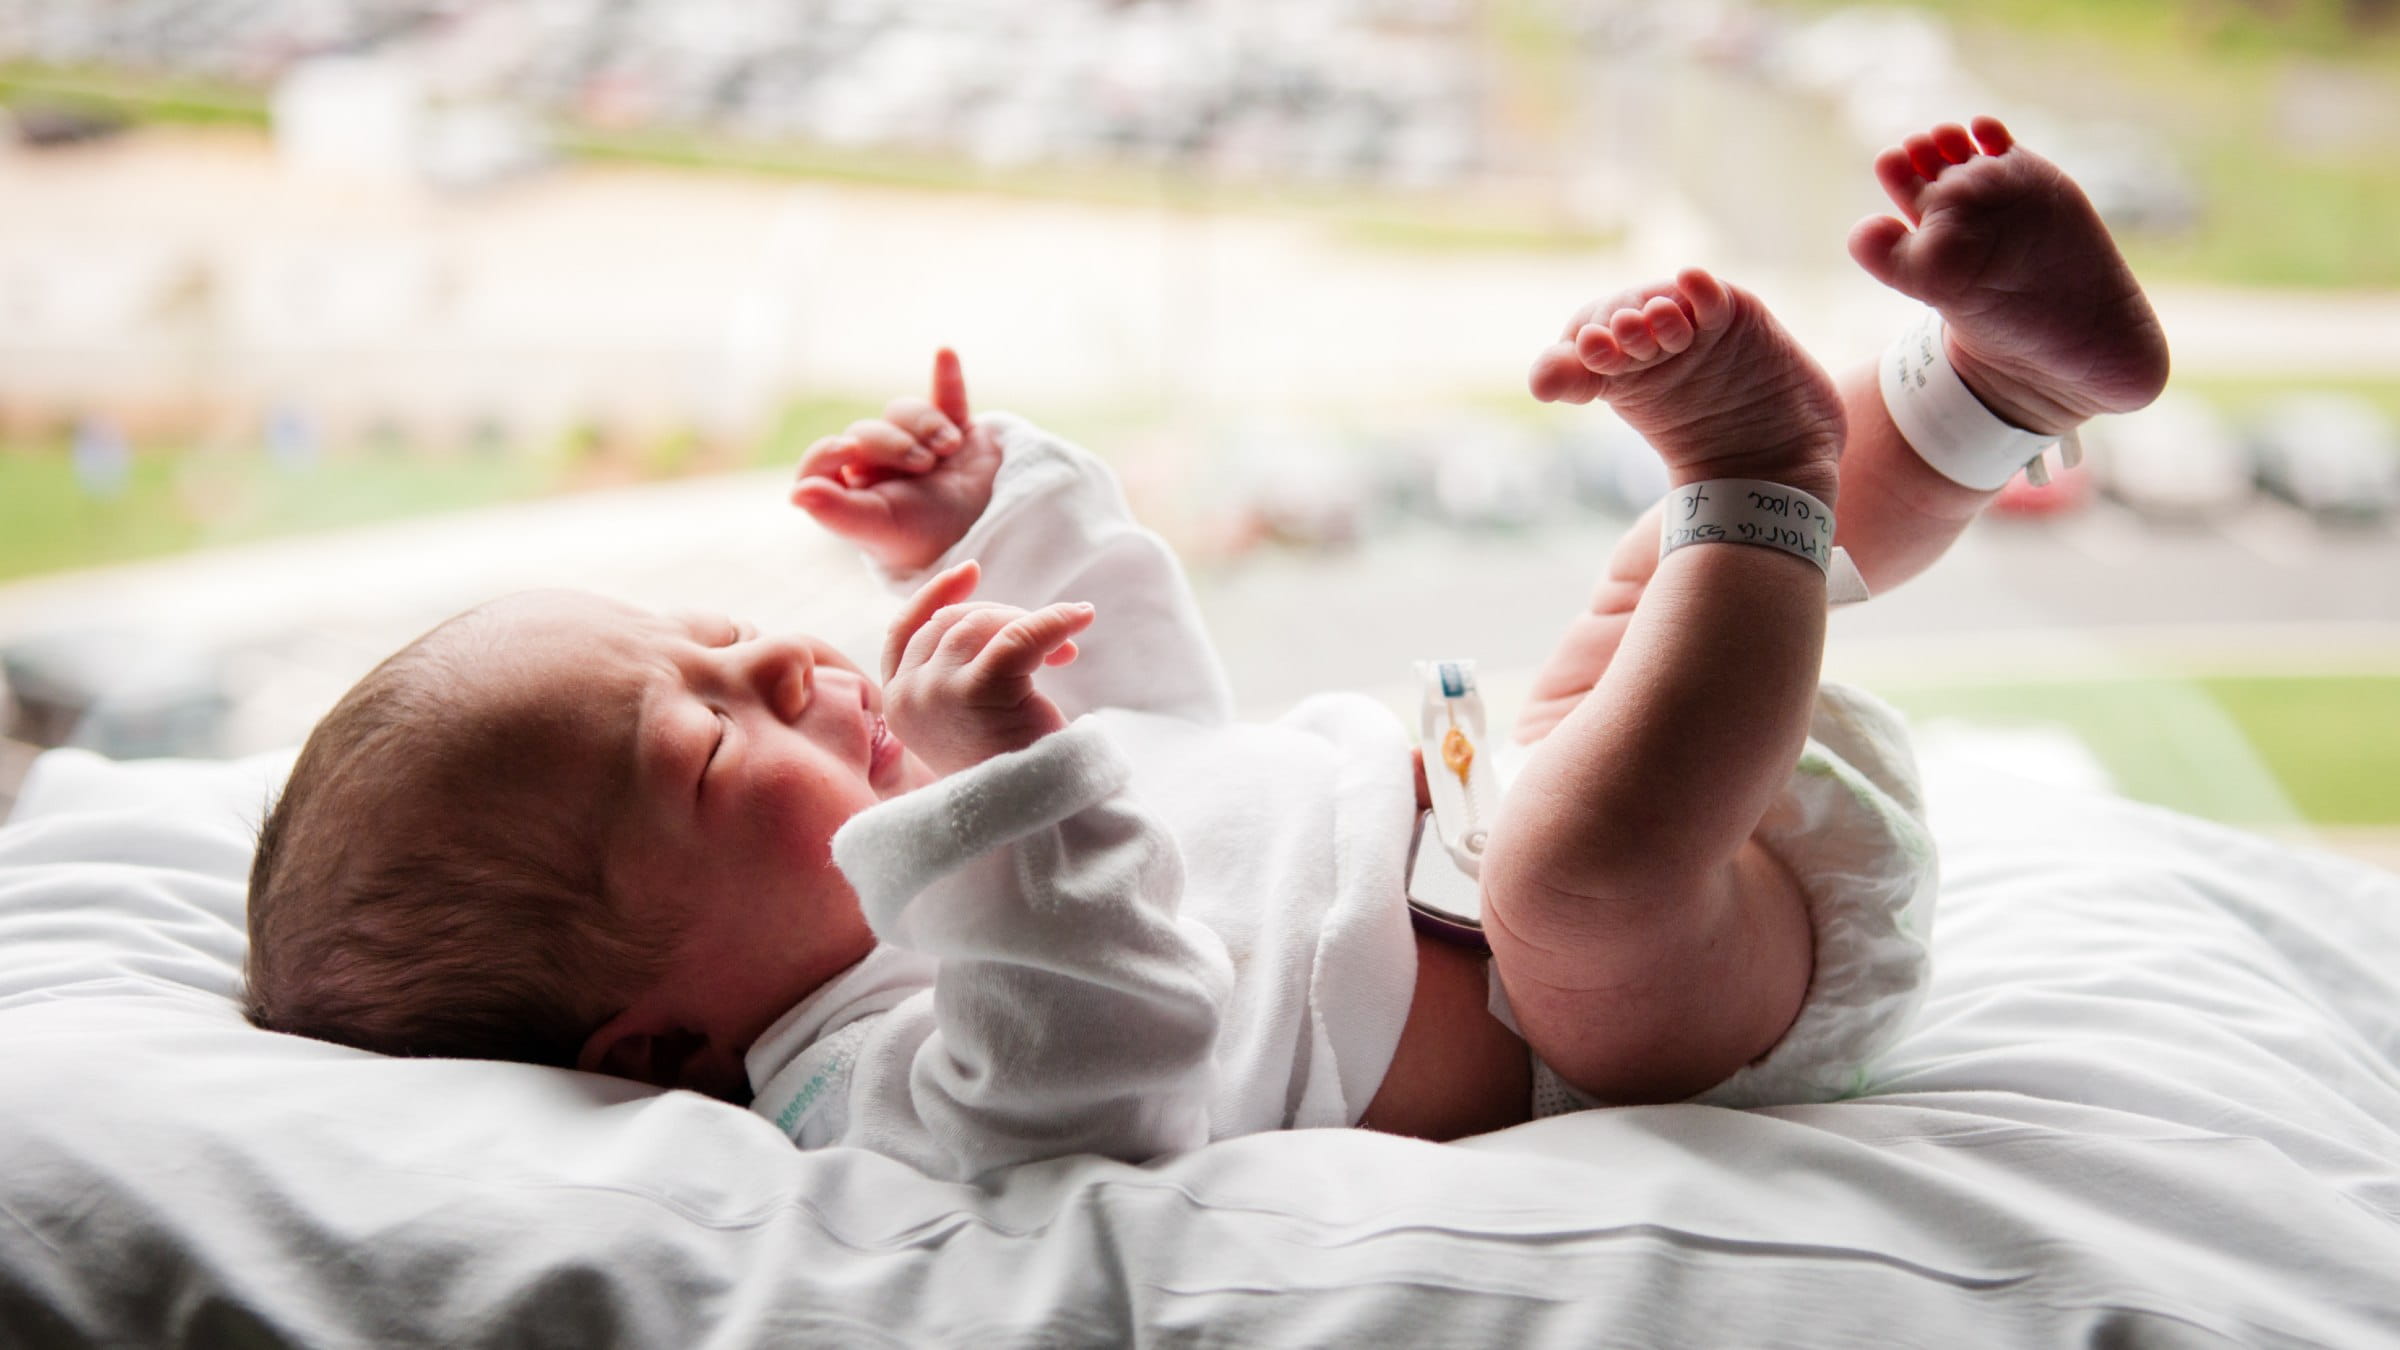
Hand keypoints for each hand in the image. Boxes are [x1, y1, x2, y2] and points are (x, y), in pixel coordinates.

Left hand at [791, 348, 1002, 574]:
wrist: (988, 530)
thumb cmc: (925, 535)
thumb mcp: (879, 527)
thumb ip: (836, 512)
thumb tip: (795, 493)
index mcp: (853, 492)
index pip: (820, 462)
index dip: (826, 452)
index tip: (846, 450)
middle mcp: (878, 465)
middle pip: (867, 432)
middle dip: (895, 444)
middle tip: (923, 466)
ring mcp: (916, 445)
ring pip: (903, 412)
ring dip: (927, 425)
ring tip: (949, 449)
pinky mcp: (954, 430)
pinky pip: (946, 396)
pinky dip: (947, 378)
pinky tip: (945, 354)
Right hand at [880, 559, 1093, 774]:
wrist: (1037, 821)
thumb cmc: (1011, 774)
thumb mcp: (967, 721)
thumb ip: (957, 676)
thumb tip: (985, 615)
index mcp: (898, 706)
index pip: (904, 631)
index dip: (936, 596)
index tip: (972, 571)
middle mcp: (906, 697)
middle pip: (952, 622)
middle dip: (1005, 620)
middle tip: (1053, 646)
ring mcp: (936, 693)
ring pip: (984, 625)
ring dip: (1032, 627)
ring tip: (1066, 655)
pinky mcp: (977, 692)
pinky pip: (1019, 635)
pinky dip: (1054, 621)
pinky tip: (1080, 617)